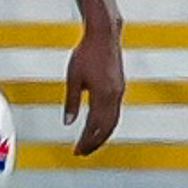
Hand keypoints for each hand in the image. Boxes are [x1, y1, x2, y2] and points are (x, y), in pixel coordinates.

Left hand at [64, 23, 124, 155]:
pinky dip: (107, 124)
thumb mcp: (73, 78)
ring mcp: (119, 91)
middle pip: (106, 128)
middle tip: (81, 152)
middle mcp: (114, 96)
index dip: (86, 141)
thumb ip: (71, 101)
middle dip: (94, 143)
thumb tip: (68, 123)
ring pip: (113, 121)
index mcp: (102, 95)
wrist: (104, 35)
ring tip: (89, 143)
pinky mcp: (120, 87)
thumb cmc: (86, 53)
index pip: (94, 126)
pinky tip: (98, 126)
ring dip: (102, 135)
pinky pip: (115, 112)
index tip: (76, 151)